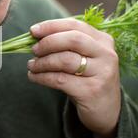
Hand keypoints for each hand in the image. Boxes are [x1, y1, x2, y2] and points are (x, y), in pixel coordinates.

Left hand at [27, 18, 120, 137]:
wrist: (106, 112)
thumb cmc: (88, 80)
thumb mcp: (84, 59)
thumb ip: (66, 45)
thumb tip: (36, 36)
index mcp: (104, 41)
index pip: (75, 25)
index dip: (52, 26)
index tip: (33, 30)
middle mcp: (106, 54)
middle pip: (72, 39)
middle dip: (48, 43)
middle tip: (33, 50)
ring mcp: (101, 73)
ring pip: (65, 60)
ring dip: (42, 62)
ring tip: (31, 66)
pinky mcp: (91, 91)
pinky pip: (59, 80)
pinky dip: (42, 77)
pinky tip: (33, 77)